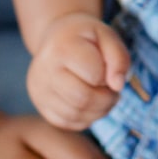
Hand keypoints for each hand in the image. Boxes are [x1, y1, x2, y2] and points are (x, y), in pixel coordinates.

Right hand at [27, 13, 130, 129]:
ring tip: (104, 95)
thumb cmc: (85, 37)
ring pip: (76, 115)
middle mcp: (43, 70)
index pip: (94, 74)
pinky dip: (85, 118)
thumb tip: (117, 86)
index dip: (108, 74)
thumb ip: (118, 57)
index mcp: (61, 47)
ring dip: (98, 110)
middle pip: (83, 99)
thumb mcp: (106, 35)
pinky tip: (91, 103)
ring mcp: (39, 90)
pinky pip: (68, 123)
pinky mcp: (41, 106)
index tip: (108, 67)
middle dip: (106, 98)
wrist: (57, 38)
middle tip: (113, 89)